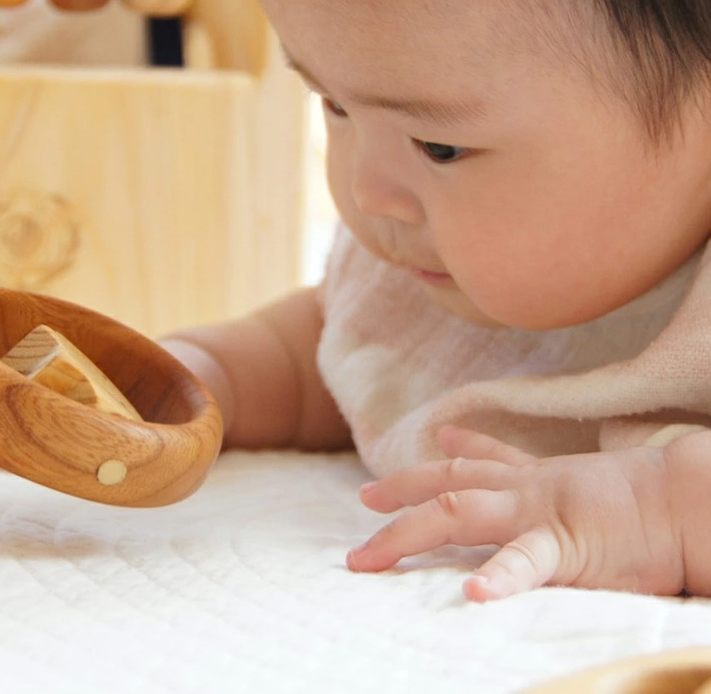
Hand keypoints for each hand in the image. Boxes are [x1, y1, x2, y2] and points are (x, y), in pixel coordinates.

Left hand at [347, 424, 684, 600]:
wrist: (691, 499)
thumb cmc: (648, 498)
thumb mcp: (585, 483)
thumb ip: (546, 477)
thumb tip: (526, 472)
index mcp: (536, 478)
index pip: (480, 460)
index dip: (448, 453)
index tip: (428, 444)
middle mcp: (525, 489)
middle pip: (447, 484)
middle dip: (400, 492)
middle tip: (362, 501)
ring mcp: (539, 514)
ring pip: (458, 513)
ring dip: (407, 533)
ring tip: (369, 555)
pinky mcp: (567, 545)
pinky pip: (526, 561)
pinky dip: (499, 578)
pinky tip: (473, 595)